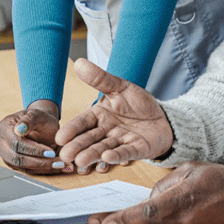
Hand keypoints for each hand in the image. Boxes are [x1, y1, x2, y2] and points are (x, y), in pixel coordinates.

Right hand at [0, 101, 70, 174]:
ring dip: (43, 168)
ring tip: (61, 165)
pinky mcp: (15, 164)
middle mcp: (2, 142)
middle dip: (39, 162)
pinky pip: (29, 170)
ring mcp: (6, 154)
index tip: (51, 152)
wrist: (42, 125)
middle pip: (17, 158)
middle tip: (59, 162)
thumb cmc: (40, 118)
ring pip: (23, 167)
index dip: (33, 150)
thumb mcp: (37, 114)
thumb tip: (19, 129)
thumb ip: (29, 120)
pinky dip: (44, 170)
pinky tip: (58, 167)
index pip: (16, 143)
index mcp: (4, 127)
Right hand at [56, 59, 174, 171]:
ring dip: (92, 154)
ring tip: (80, 161)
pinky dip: (117, 156)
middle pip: (90, 139)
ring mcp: (121, 142)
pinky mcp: (137, 149)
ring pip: (103, 148)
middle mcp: (107, 131)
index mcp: (100, 116)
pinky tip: (107, 157)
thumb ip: (100, 78)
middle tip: (65, 155)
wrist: (164, 117)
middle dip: (77, 146)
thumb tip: (79, 63)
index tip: (60, 137)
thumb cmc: (139, 104)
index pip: (83, 123)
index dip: (72, 130)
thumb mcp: (120, 87)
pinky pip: (126, 152)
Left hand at [90, 161, 223, 223]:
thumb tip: (149, 195)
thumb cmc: (221, 182)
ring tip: (112, 216)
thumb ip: (165, 182)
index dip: (124, 218)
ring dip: (135, 221)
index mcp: (182, 200)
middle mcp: (181, 221)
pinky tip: (147, 216)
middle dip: (118, 222)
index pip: (148, 211)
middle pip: (143, 223)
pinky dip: (152, 223)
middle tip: (93, 221)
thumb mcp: (191, 170)